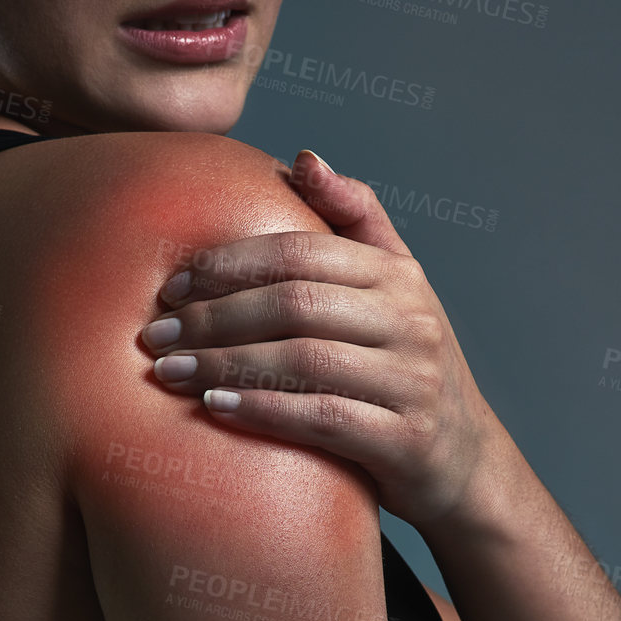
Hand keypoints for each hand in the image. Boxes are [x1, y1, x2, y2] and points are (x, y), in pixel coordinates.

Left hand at [138, 150, 503, 529]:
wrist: (465, 463)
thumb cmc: (405, 367)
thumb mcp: (396, 287)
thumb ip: (354, 219)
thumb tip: (302, 157)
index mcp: (397, 276)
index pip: (300, 252)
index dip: (228, 264)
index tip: (171, 286)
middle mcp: (410, 321)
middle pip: (294, 303)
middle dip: (214, 317)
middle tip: (155, 335)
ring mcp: (412, 381)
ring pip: (304, 359)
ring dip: (225, 364)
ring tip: (168, 372)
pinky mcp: (406, 439)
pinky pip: (323, 417)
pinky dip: (264, 409)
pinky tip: (216, 408)